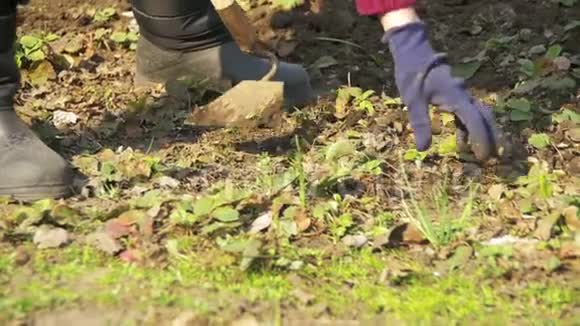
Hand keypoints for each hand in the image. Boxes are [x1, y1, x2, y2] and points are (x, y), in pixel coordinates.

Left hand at [384, 23, 499, 159]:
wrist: (413, 53)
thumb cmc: (412, 75)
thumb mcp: (413, 101)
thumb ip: (420, 123)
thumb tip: (423, 149)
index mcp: (457, 97)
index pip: (475, 121)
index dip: (481, 139)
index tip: (482, 157)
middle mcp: (464, 96)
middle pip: (486, 118)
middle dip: (492, 138)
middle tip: (495, 158)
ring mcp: (461, 95)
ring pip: (480, 115)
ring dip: (483, 134)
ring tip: (482, 154)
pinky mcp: (455, 95)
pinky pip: (468, 114)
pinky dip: (469, 128)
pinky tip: (462, 142)